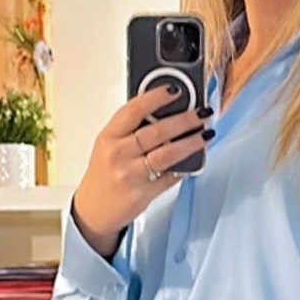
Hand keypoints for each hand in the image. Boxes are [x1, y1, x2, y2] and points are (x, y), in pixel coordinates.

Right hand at [73, 86, 211, 256]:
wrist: (94, 210)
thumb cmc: (103, 174)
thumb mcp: (108, 144)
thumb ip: (131, 128)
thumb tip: (165, 109)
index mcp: (109, 137)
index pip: (134, 110)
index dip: (156, 97)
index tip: (175, 90)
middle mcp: (119, 154)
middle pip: (156, 131)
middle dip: (185, 120)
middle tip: (201, 113)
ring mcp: (132, 174)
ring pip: (168, 154)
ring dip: (191, 142)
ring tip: (205, 134)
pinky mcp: (145, 192)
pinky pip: (171, 176)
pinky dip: (186, 166)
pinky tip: (195, 158)